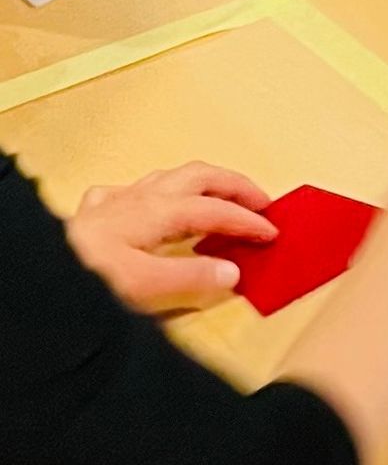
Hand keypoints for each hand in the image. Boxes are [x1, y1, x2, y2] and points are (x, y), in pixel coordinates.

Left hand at [67, 163, 277, 311]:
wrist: (37, 273)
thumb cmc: (85, 278)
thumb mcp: (144, 287)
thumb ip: (191, 278)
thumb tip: (233, 271)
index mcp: (159, 212)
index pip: (217, 211)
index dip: (249, 221)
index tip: (272, 233)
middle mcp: (141, 198)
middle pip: (201, 177)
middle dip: (236, 185)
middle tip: (262, 202)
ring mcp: (116, 201)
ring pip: (170, 177)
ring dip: (203, 184)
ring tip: (220, 199)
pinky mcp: (93, 213)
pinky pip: (130, 191)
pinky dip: (154, 195)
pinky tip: (151, 209)